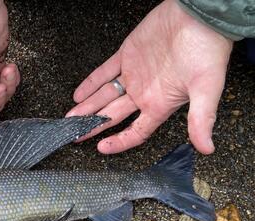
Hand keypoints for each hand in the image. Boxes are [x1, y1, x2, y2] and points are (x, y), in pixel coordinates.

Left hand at [67, 0, 232, 153]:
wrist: (201, 15)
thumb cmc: (208, 50)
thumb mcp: (207, 88)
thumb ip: (201, 119)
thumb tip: (206, 148)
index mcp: (159, 105)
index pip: (135, 132)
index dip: (118, 142)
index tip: (101, 148)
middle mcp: (144, 93)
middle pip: (113, 116)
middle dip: (93, 126)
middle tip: (75, 135)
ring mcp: (134, 75)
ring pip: (105, 96)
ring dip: (88, 107)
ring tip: (70, 118)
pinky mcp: (127, 55)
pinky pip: (105, 72)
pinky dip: (91, 83)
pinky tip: (78, 94)